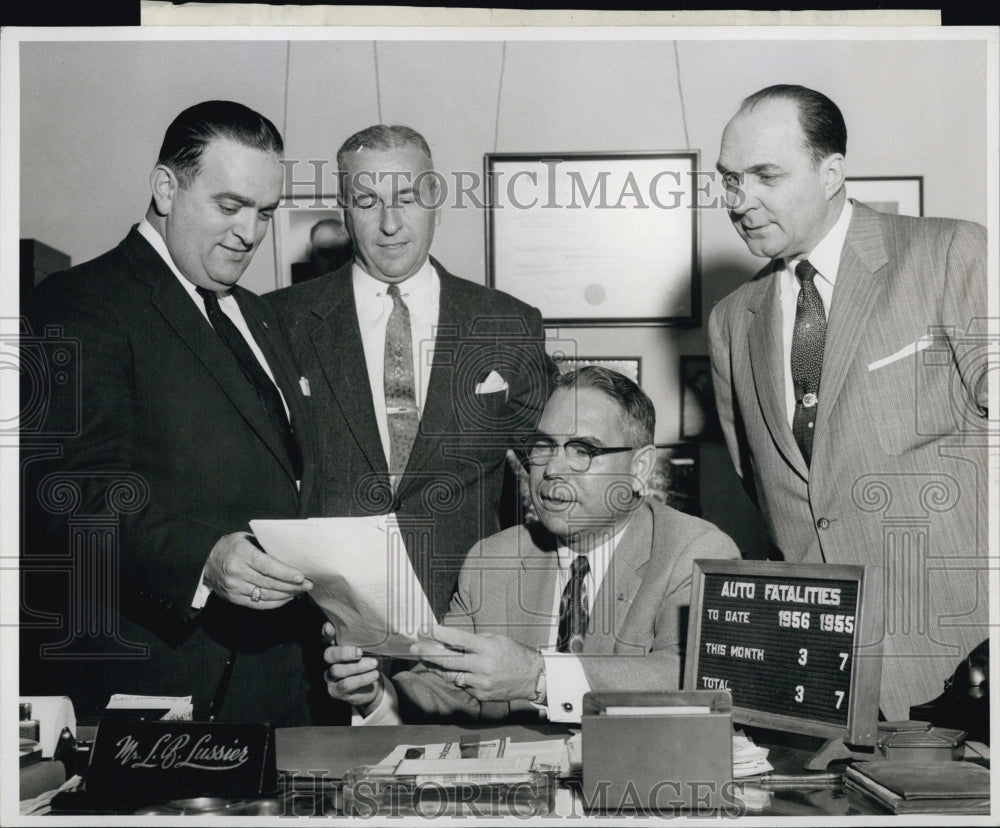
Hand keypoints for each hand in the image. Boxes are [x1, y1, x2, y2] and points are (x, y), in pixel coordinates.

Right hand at [203, 532, 311, 609]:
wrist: (204, 562)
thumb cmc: (230, 546)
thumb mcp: (246, 539)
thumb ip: (264, 547)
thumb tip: (290, 555)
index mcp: (241, 554)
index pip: (267, 566)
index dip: (285, 573)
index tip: (301, 577)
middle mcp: (237, 572)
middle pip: (269, 583)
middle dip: (291, 585)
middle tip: (308, 584)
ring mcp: (234, 588)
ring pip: (265, 595)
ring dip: (286, 595)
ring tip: (300, 591)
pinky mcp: (234, 598)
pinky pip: (258, 604)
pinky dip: (274, 603)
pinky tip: (286, 599)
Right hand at [322, 622, 383, 711]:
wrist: (373, 684)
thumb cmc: (369, 660)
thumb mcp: (368, 649)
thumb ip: (365, 641)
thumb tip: (373, 631)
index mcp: (334, 646)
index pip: (326, 638)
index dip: (326, 633)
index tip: (329, 627)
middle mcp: (329, 661)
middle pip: (328, 655)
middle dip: (343, 653)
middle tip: (359, 652)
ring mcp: (330, 676)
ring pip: (337, 670)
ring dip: (357, 667)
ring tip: (374, 664)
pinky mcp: (335, 691)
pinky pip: (346, 684)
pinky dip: (362, 679)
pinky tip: (374, 675)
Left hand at [410, 625, 541, 701]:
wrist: (531, 677)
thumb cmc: (513, 654)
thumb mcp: (496, 639)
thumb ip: (474, 640)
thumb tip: (451, 639)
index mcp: (487, 648)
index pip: (460, 639)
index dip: (442, 634)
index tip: (427, 629)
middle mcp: (483, 666)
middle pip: (449, 660)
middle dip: (429, 653)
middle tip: (415, 648)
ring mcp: (481, 682)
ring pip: (452, 675)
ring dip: (438, 667)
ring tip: (426, 660)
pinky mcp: (481, 694)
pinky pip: (462, 685)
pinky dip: (456, 677)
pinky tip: (452, 671)